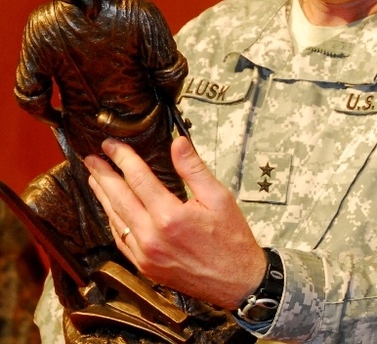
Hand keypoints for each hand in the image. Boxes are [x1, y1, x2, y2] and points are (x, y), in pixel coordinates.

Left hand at [86, 136, 265, 308]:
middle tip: (91, 159)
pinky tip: (111, 210)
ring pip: (116, 220)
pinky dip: (113, 221)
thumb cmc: (231, 239)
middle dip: (103, 176)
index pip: (139, 179)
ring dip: (103, 197)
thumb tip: (178, 143)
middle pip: (119, 198)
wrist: (236, 281)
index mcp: (170, 216)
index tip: (111, 145)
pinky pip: (122, 240)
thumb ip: (194, 170)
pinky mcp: (145, 267)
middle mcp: (151, 237)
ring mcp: (145, 255)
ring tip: (95, 179)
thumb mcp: (219, 197)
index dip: (122, 159)